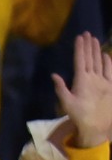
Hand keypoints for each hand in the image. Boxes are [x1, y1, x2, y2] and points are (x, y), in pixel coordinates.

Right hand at [54, 32, 111, 148]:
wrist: (96, 125)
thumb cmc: (79, 115)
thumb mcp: (66, 103)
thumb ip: (61, 87)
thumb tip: (54, 75)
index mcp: (82, 80)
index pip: (81, 60)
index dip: (80, 48)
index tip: (80, 37)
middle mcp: (94, 78)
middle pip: (91, 58)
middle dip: (89, 45)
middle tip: (88, 34)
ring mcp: (104, 81)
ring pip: (101, 62)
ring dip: (98, 50)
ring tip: (95, 40)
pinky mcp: (111, 86)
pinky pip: (110, 71)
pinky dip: (108, 61)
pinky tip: (106, 55)